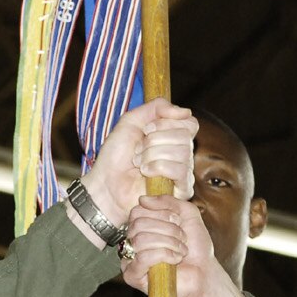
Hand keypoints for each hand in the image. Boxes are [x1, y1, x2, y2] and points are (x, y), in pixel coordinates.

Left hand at [81, 99, 196, 219]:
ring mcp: (183, 172)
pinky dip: (158, 167)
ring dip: (152, 154)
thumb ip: (157, 107)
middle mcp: (182, 154)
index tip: (146, 129)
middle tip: (138, 150)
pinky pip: (181, 170)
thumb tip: (186, 111)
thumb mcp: (131, 120)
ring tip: (139, 163)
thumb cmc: (116, 156)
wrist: (106, 183)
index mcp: (173, 137)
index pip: (190, 123)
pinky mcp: (182, 190)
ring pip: (182, 152)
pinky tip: (146, 173)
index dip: (167, 123)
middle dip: (154, 140)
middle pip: (185, 136)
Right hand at [120, 195, 222, 296]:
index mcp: (142, 227)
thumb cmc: (196, 247)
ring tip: (181, 250)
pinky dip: (164, 255)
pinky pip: (142, 258)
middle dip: (167, 229)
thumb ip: (168, 201)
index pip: (137, 211)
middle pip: (138, 224)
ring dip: (169, 242)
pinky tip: (175, 259)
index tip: (178, 220)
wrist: (205, 272)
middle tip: (182, 237)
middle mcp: (133, 242)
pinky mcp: (133, 276)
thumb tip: (142, 199)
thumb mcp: (187, 214)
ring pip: (140, 240)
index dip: (160, 212)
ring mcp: (130, 259)